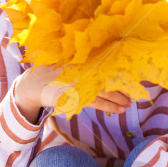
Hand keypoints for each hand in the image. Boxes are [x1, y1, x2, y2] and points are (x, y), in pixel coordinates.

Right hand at [16, 64, 131, 118]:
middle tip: (134, 94)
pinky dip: (108, 106)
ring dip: (118, 99)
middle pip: (107, 79)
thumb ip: (83, 60)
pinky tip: (118, 110)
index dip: (119, 71)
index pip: (105, 65)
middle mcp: (81, 72)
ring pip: (103, 93)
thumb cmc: (53, 71)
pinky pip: (95, 103)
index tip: (132, 75)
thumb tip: (105, 56)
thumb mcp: (67, 60)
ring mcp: (78, 85)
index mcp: (81, 61)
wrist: (33, 84)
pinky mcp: (74, 98)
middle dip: (122, 88)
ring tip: (128, 104)